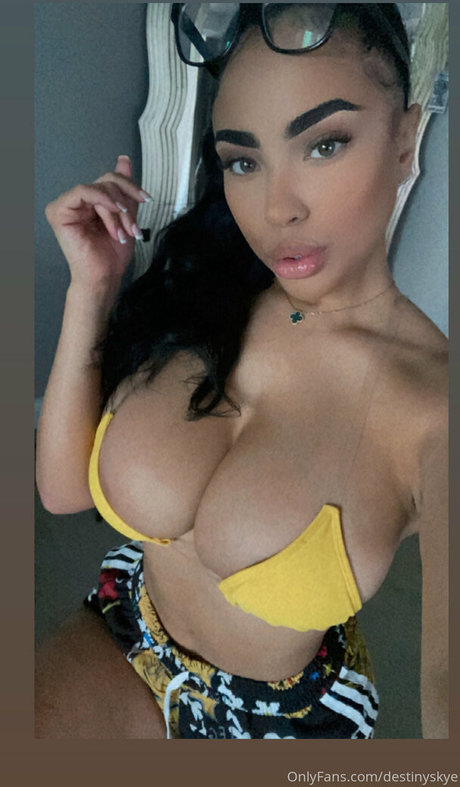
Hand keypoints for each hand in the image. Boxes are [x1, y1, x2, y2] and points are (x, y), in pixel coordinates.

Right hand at [45, 155, 150, 290]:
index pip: (110, 180)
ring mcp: (66, 205)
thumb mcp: (126, 216)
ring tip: (123, 232)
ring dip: (117, 211)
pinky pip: (83, 192)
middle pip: (106, 181)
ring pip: (99, 188)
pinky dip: (103, 202)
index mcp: (90, 202)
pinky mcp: (58, 211)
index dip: (131, 187)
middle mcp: (77, 202)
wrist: (104, 277)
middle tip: (133, 228)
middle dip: (125, 205)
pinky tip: (113, 217)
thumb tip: (124, 160)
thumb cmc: (112, 254)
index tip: (147, 200)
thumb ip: (124, 190)